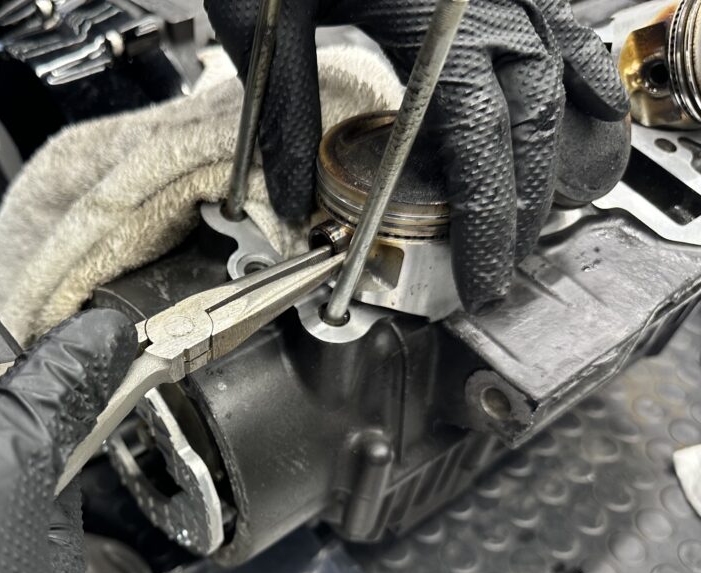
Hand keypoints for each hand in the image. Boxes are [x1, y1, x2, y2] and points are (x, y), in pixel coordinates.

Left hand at [206, 0, 628, 311]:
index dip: (488, 217)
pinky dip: (578, 86)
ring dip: (563, 157)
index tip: (479, 276)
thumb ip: (279, 111)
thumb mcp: (264, 16)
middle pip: (535, 122)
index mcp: (434, 12)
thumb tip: (289, 197)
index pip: (482, 140)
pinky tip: (578, 123)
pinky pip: (566, 33)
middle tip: (501, 265)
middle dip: (525, 206)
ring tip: (547, 217)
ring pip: (567, 80)